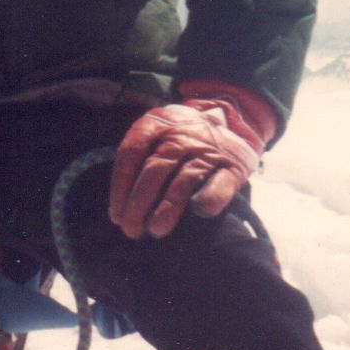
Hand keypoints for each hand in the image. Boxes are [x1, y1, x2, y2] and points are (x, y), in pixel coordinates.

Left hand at [108, 95, 266, 240]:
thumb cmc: (179, 135)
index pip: (131, 153)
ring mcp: (208, 149)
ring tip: (155, 230)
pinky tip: (200, 212)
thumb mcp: (156, 131)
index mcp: (155, 123)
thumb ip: (139, 155)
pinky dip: (211, 197)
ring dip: (167, 208)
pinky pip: (221, 183)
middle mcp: (180, 134)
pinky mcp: (234, 165)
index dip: (120, 185)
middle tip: (131, 229)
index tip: (115, 214)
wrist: (227, 119)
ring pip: (183, 180)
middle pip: (154, 169)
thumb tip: (121, 203)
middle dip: (139, 203)